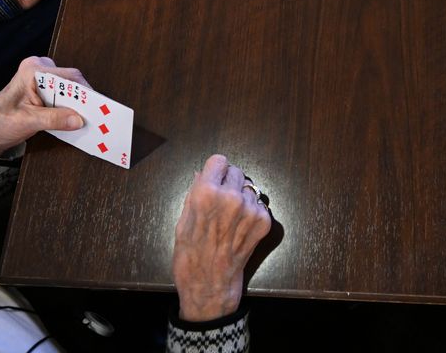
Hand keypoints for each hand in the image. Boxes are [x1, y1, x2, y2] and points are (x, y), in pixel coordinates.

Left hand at [0, 56, 84, 156]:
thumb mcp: (27, 121)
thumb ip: (54, 119)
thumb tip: (78, 119)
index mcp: (32, 70)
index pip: (68, 77)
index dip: (84, 91)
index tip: (96, 106)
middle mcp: (38, 70)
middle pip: (70, 82)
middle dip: (81, 99)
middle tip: (92, 115)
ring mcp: (41, 80)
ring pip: (69, 90)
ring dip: (75, 105)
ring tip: (83, 119)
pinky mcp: (43, 91)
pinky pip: (63, 97)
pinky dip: (69, 108)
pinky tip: (72, 120)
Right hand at [173, 155, 272, 321]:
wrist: (210, 285)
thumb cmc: (190, 255)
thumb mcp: (182, 222)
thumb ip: (194, 194)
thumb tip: (201, 173)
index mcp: (206, 193)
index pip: (219, 160)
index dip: (215, 171)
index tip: (213, 181)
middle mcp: (231, 197)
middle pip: (236, 171)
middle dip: (228, 183)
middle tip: (221, 201)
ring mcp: (250, 209)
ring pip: (249, 187)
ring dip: (241, 197)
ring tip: (231, 217)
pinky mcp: (264, 221)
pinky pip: (259, 204)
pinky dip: (251, 212)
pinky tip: (240, 227)